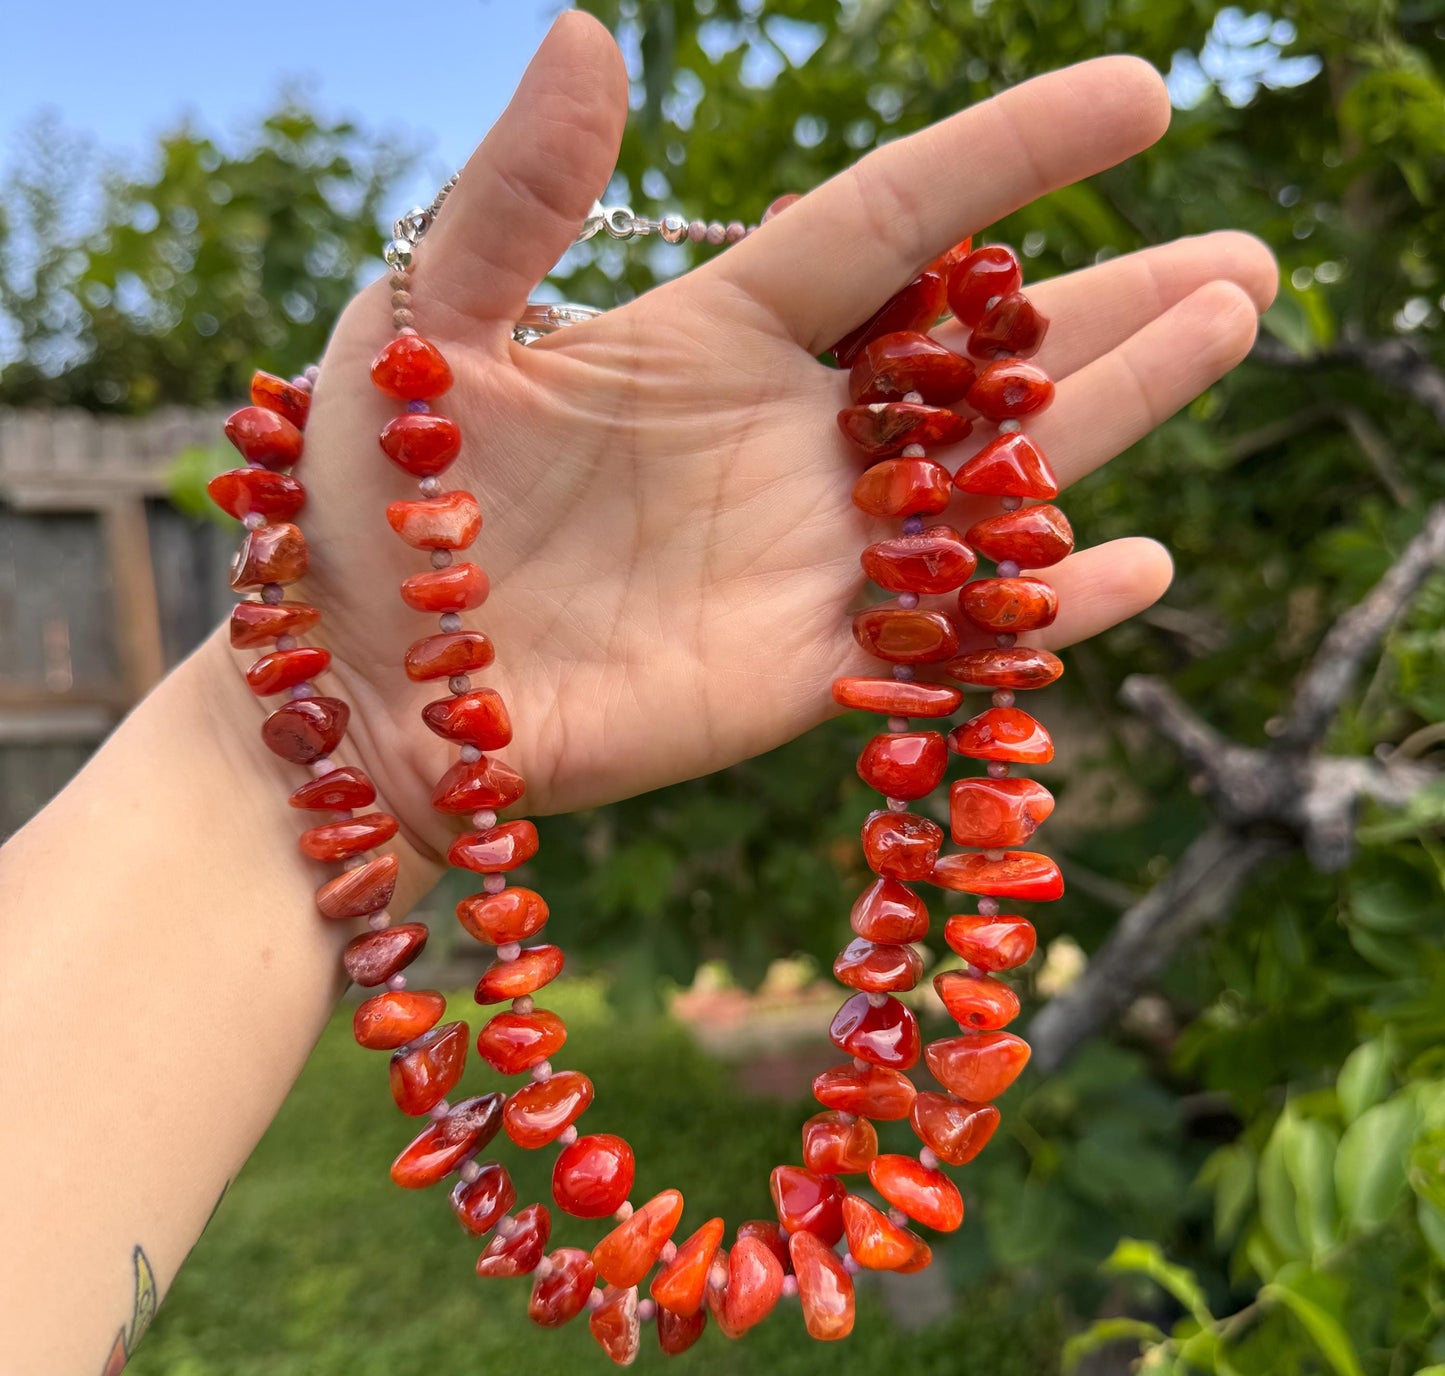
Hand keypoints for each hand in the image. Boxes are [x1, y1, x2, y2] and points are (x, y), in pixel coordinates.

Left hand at [273, 13, 1274, 860]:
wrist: (373, 686)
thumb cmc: (376, 502)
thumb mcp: (421, 324)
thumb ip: (515, 198)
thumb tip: (589, 36)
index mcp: (713, 332)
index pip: (892, 225)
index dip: (1009, 158)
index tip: (1136, 97)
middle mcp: (789, 436)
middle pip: (979, 358)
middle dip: (1109, 305)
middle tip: (1243, 257)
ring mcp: (811, 555)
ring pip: (990, 479)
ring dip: (1114, 416)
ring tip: (1227, 333)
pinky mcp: (809, 666)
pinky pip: (949, 630)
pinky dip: (1043, 607)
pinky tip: (1140, 564)